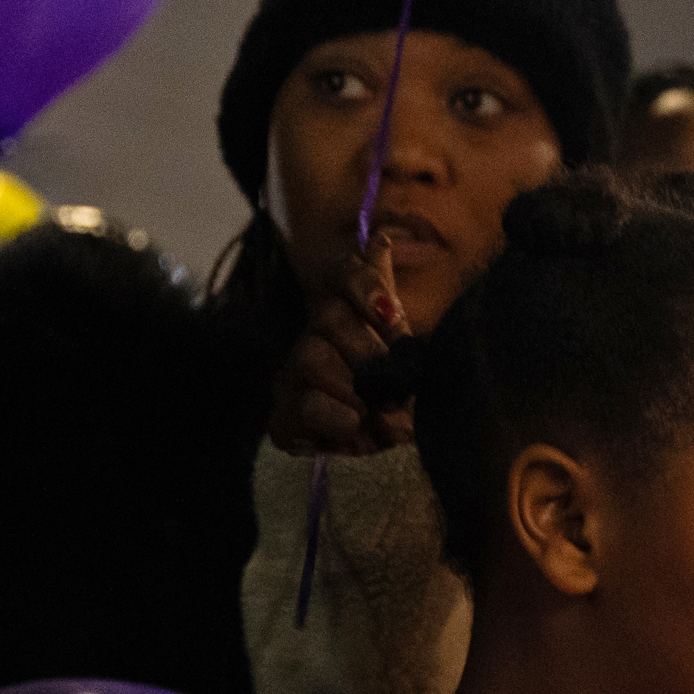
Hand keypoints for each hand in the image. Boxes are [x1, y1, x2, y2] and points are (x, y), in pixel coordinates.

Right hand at [267, 236, 413, 457]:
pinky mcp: (286, 416)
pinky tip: (352, 423)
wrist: (384, 454)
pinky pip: (301, 406)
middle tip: (396, 380)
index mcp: (348, 314)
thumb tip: (380, 239)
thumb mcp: (408, 353)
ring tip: (377, 409)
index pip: (343, 274)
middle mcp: (317, 337)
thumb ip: (388, 300)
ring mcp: (296, 376)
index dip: (364, 286)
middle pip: (328, 317)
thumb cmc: (397, 396)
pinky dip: (330, 416)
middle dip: (369, 350)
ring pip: (311, 359)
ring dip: (352, 386)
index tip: (390, 313)